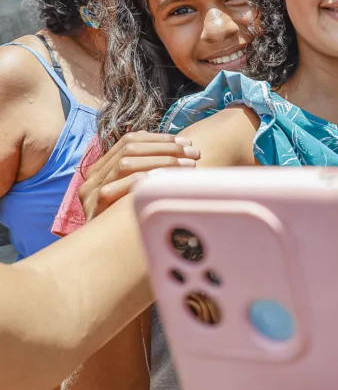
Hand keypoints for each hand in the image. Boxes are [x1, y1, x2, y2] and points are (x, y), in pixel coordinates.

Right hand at [80, 132, 199, 219]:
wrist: (106, 250)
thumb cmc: (129, 219)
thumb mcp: (137, 190)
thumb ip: (147, 170)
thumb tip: (177, 148)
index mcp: (103, 167)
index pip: (129, 140)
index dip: (159, 139)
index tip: (185, 142)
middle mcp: (94, 176)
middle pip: (130, 149)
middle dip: (165, 149)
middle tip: (193, 153)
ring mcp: (91, 192)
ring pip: (125, 164)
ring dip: (161, 162)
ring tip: (188, 166)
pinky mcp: (93, 208)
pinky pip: (115, 189)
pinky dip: (141, 181)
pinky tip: (164, 180)